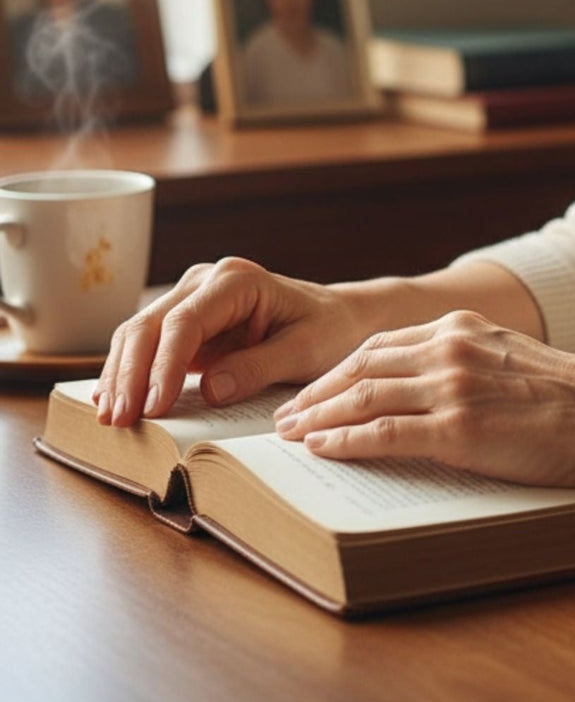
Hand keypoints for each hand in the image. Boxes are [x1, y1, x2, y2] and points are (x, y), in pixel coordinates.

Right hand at [95, 257, 379, 426]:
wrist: (337, 317)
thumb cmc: (327, 329)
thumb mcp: (305, 350)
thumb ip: (259, 367)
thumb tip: (210, 390)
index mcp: (237, 280)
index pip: (185, 322)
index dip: (164, 366)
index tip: (155, 406)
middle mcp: (206, 282)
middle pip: (150, 325)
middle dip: (130, 375)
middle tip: (121, 421)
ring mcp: (190, 299)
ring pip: (138, 334)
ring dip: (120, 376)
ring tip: (110, 420)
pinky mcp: (184, 323)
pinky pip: (147, 346)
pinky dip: (127, 373)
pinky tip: (112, 401)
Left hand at [273, 310, 574, 486]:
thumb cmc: (570, 398)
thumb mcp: (512, 359)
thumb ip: (469, 361)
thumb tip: (432, 388)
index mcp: (463, 328)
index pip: (381, 345)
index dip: (339, 370)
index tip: (314, 390)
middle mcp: (451, 348)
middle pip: (361, 366)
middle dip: (316, 392)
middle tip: (285, 416)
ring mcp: (452, 387)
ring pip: (363, 397)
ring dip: (318, 417)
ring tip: (289, 435)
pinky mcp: (458, 429)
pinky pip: (383, 434)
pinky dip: (344, 441)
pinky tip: (320, 449)